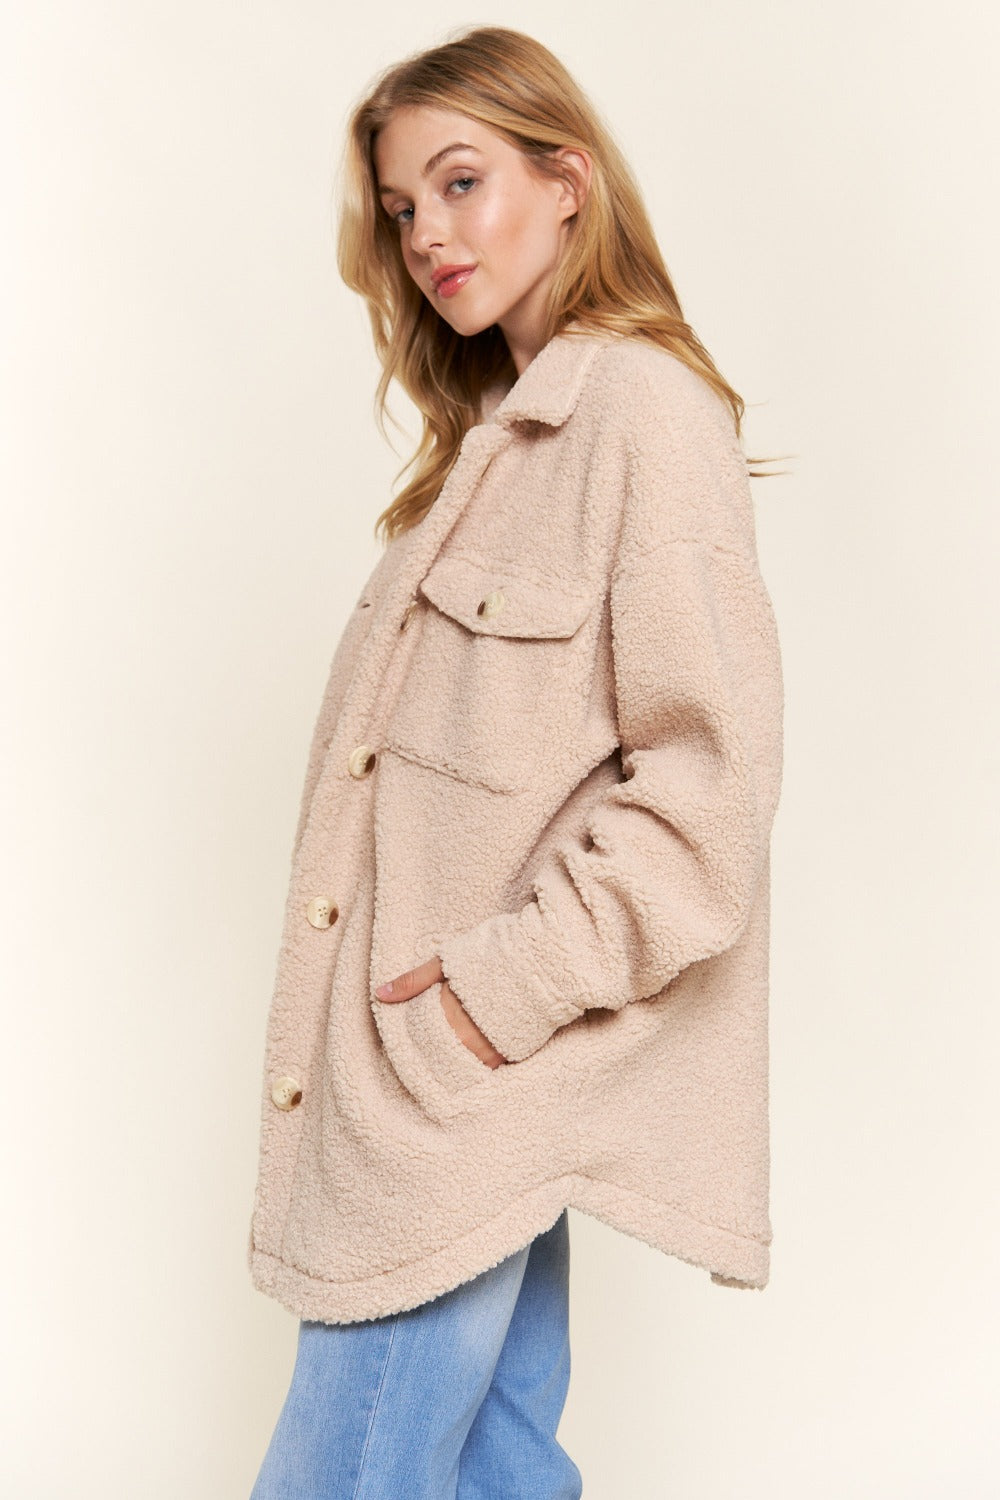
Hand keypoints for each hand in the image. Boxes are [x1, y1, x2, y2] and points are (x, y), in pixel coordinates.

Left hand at [374, 955, 507, 1068]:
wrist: (542, 961)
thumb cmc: (494, 954)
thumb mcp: (447, 961)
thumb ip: (413, 981)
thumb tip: (380, 994)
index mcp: (446, 1012)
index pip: (417, 1037)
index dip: (409, 1040)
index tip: (404, 1041)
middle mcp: (465, 1036)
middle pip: (435, 1056)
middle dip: (427, 1055)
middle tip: (423, 1051)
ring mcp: (488, 1047)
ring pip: (458, 1066)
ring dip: (448, 1062)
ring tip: (444, 1056)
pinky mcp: (509, 1053)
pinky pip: (483, 1069)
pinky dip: (472, 1065)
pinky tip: (468, 1055)